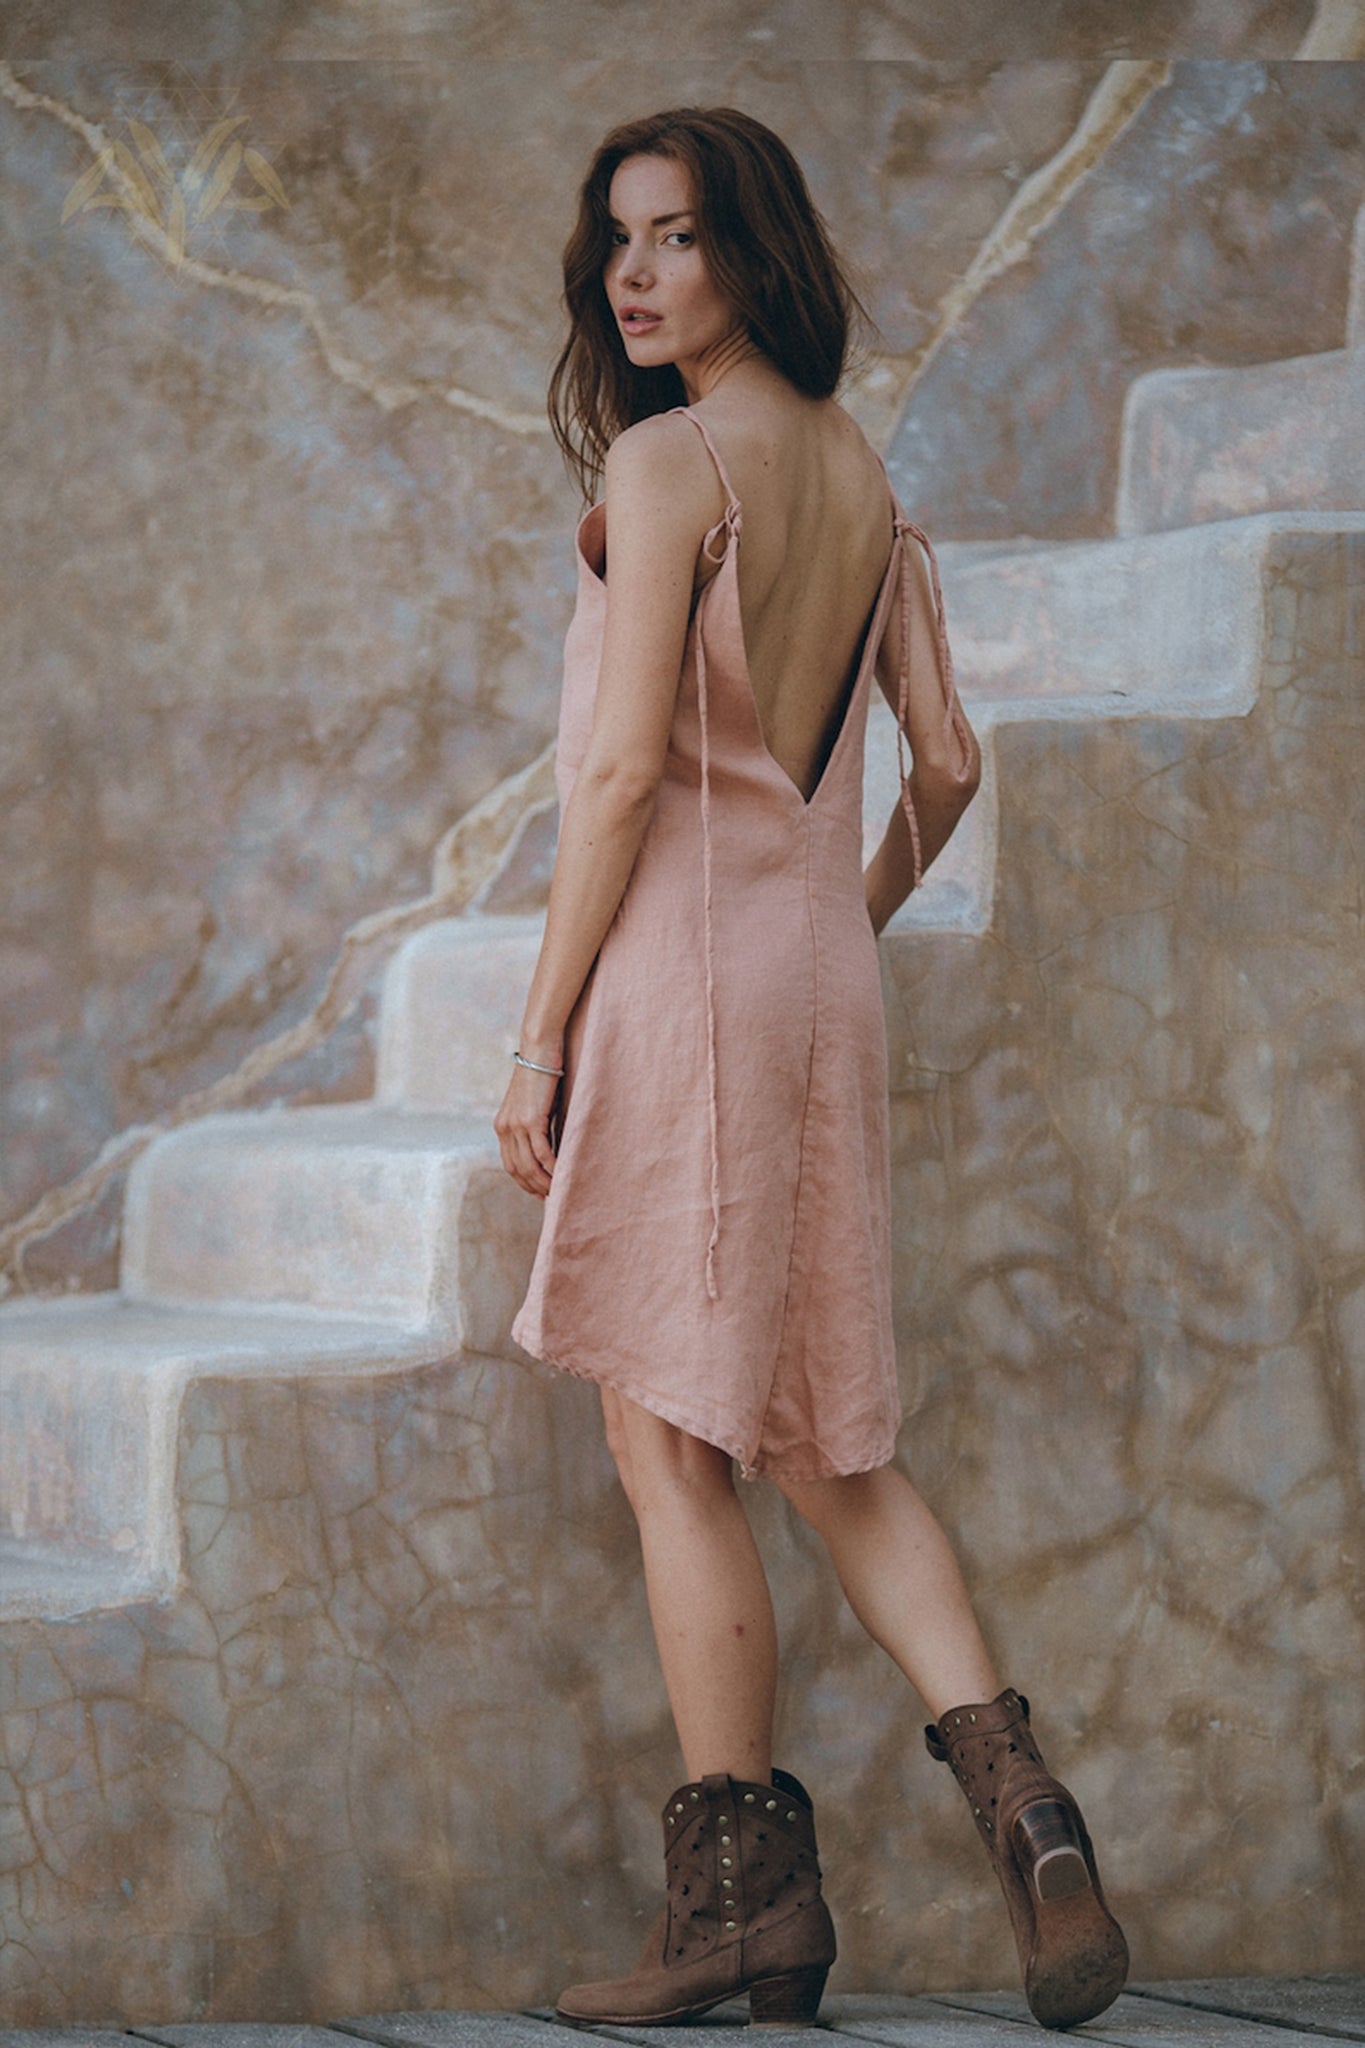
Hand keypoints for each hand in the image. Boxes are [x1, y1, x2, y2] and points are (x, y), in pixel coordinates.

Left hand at [494, 1059, 560, 1198]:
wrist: (539, 1050)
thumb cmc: (542, 1075)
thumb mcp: (533, 1105)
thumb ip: (535, 1125)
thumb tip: (548, 1147)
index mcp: (502, 1126)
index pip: (510, 1164)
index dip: (524, 1182)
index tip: (539, 1192)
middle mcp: (504, 1128)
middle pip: (517, 1169)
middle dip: (534, 1187)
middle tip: (551, 1198)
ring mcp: (516, 1125)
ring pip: (529, 1165)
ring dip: (545, 1181)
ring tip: (559, 1190)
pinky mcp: (531, 1120)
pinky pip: (542, 1153)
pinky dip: (553, 1167)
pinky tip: (563, 1174)